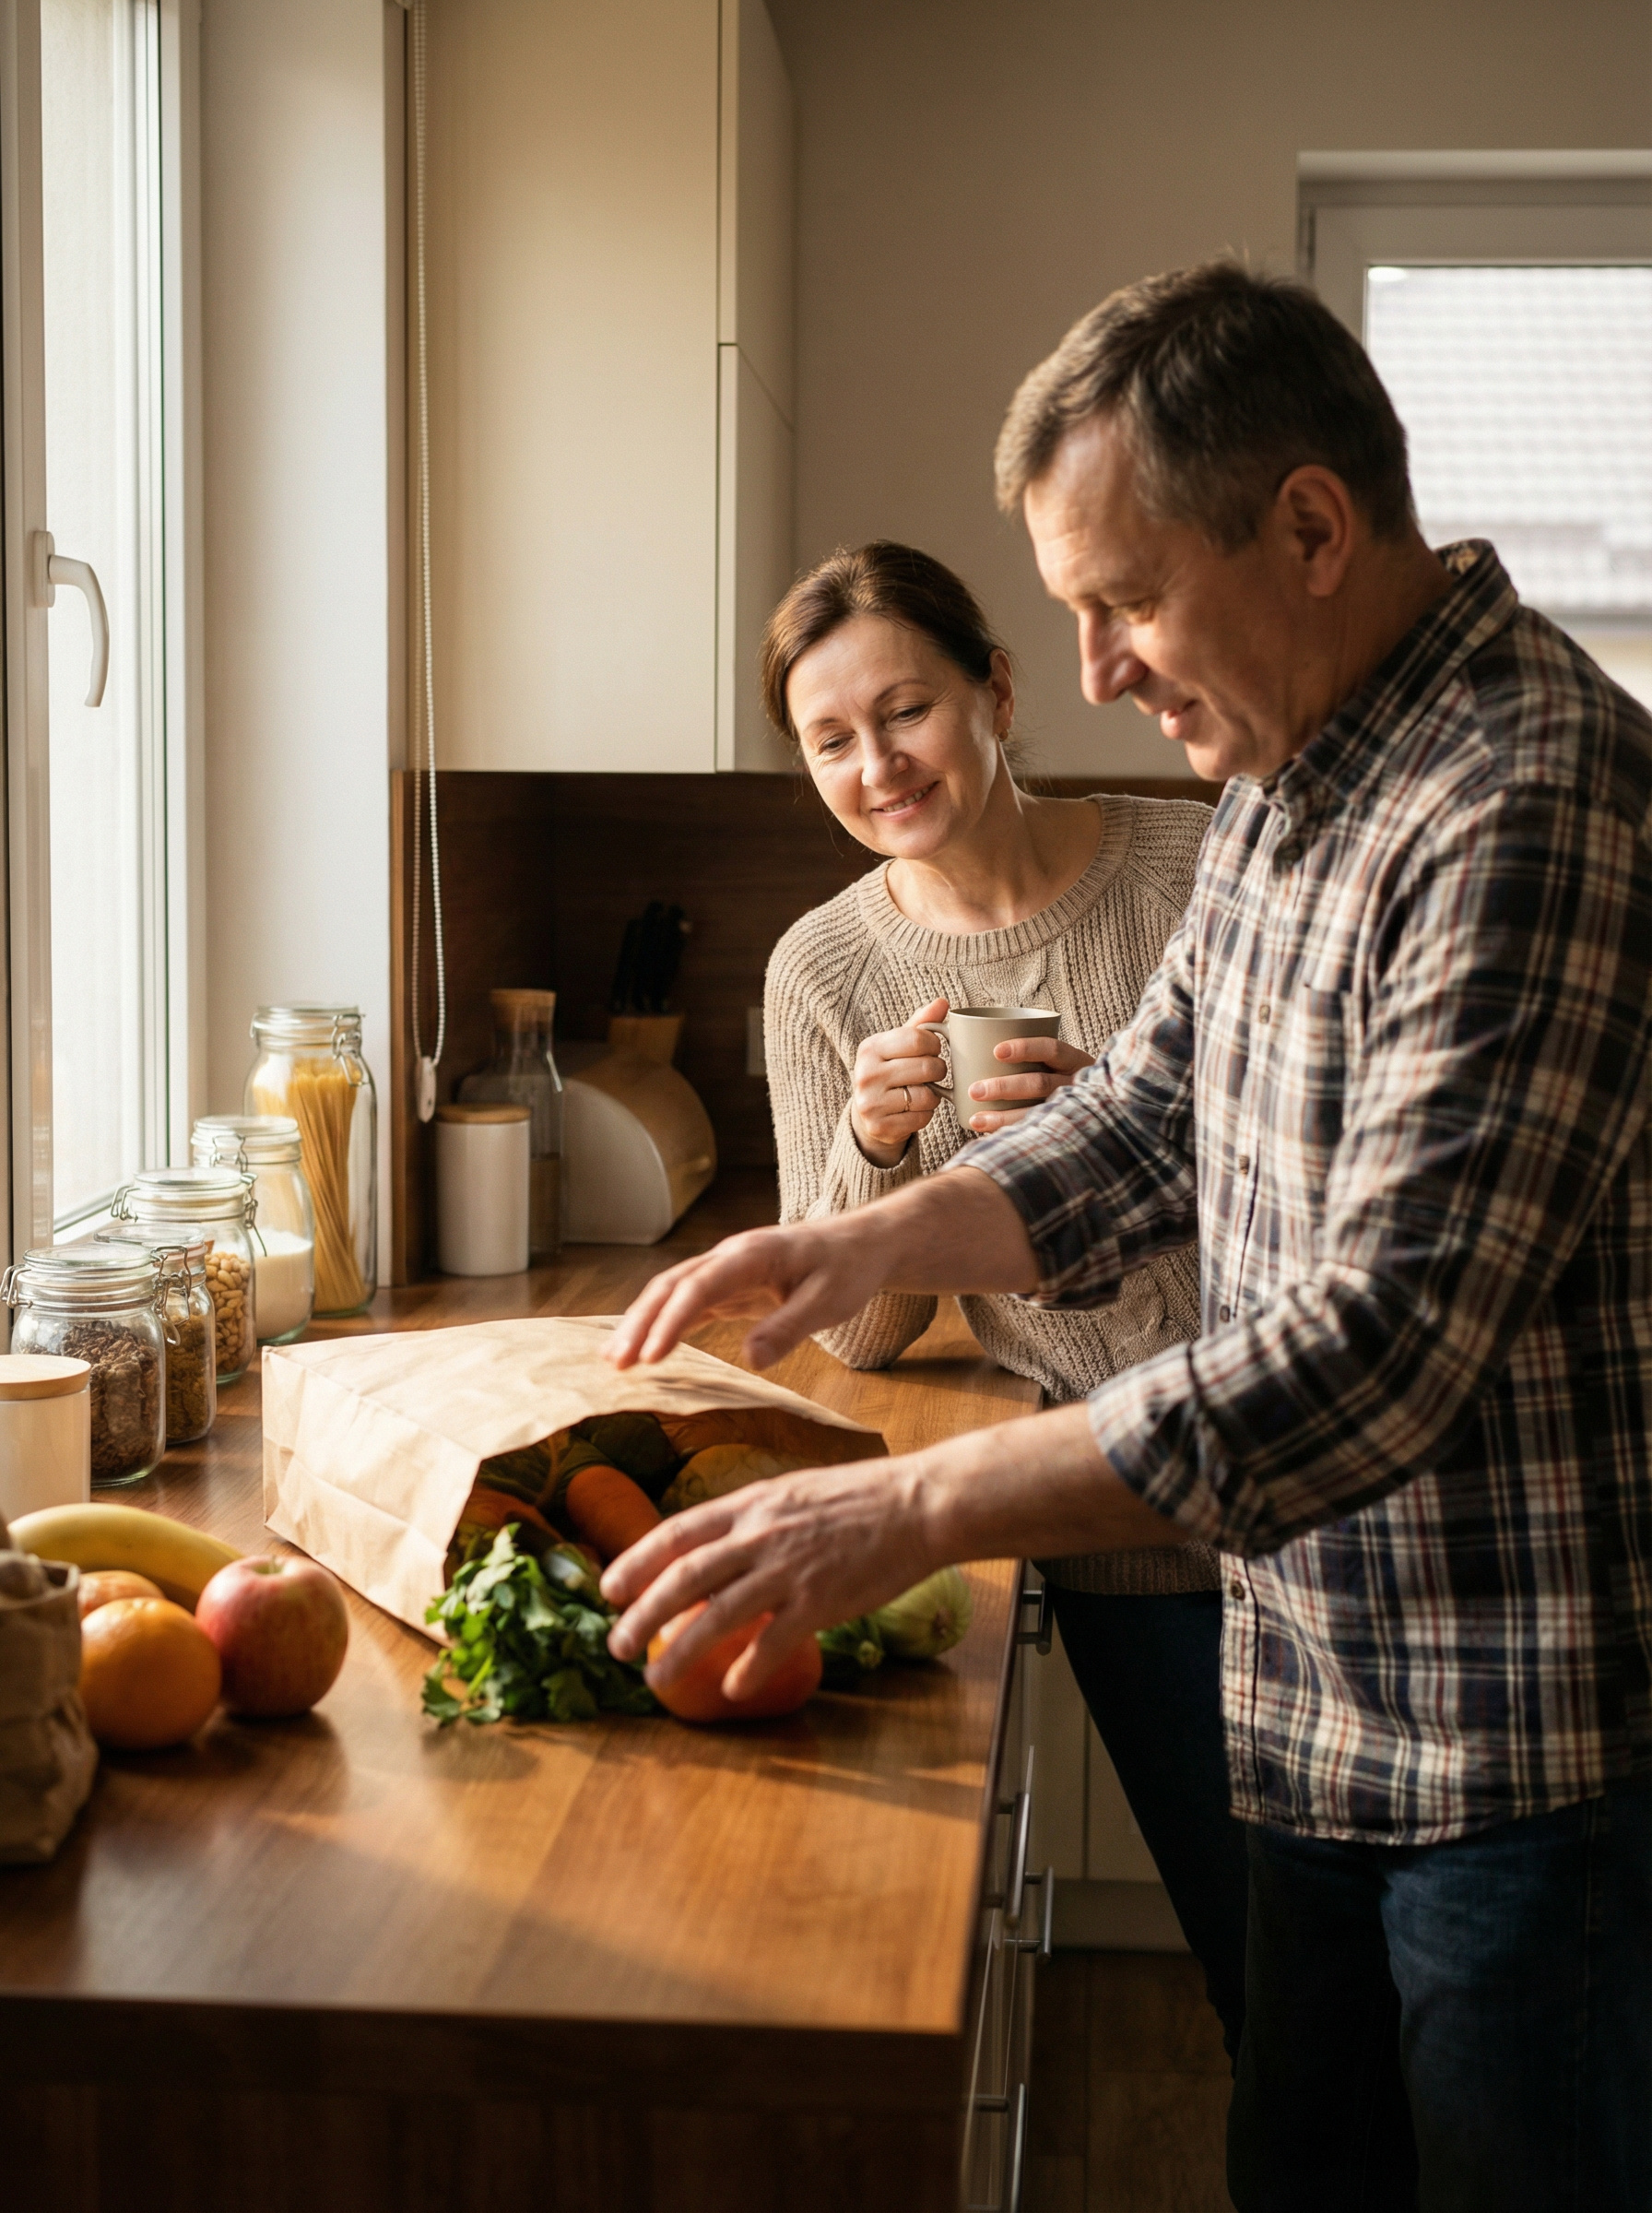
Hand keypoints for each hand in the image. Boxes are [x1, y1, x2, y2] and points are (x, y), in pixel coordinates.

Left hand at [602, 1457, 935, 1698]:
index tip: (609, 1589)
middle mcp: (760, 1536)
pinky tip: (732, 1692)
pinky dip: (748, 1671)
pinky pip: (774, 1643)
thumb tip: (717, 1552)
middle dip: (642, 1615)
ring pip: (718, 1616)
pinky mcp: (821, 1602)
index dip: (636, 1561)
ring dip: (680, 1652)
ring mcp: (789, 1570)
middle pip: (684, 1579)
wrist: (916, 1504)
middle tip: (616, 1647)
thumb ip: (752, 1523)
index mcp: (750, 1504)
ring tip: (655, 1680)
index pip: (677, 1533)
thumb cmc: (858, 1498)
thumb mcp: (791, 1494)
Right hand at [604, 1213, 898, 1370]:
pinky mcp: (730, 1286)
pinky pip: (688, 1303)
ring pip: (672, 1293)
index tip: (650, 1357)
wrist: (862, 1245)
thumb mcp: (829, 1301)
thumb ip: (789, 1327)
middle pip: (671, 1286)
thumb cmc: (848, 1269)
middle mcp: (729, 1257)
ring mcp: (726, 1270)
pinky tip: (644, 1349)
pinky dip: (663, 1325)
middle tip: (616, 1363)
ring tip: (613, 1361)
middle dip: (640, 1323)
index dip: (671, 1322)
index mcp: (751, 1254)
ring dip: (642, 1324)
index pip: (699, 1287)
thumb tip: (751, 1360)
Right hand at [849, 996, 949, 1166]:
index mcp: (870, 1048)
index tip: (933, 1049)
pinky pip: (922, 1118)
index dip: (935, 1044)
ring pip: (927, 1095)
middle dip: (938, 1070)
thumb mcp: (899, 1044)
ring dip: (934, 1094)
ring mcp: (871, 1103)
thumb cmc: (890, 1070)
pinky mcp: (880, 1127)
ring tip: (924, 1091)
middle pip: (926, 1067)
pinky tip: (916, 1108)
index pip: (917, 1039)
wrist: (868, 1112)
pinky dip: (926, 1113)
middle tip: (933, 1072)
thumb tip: (943, 1002)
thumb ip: (922, 1024)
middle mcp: (865, 1074)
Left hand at [965, 1035, 1093, 1134]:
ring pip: (1038, 1114)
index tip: (996, 1052)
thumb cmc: (1067, 1082)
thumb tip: (980, 1051)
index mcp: (1075, 1061)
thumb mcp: (1061, 1066)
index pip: (1052, 1050)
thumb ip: (1033, 1059)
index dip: (1025, 1048)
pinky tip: (994, 1140)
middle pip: (1040, 1084)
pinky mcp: (1068, 1132)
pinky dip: (1015, 1136)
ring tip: (976, 1120)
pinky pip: (1040, 1135)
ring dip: (1003, 1118)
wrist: (1104, 1111)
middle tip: (974, 1090)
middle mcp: (1077, 1085)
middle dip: (1004, 1087)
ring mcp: (1074, 1110)